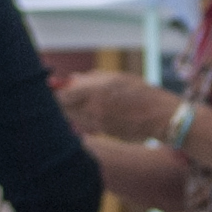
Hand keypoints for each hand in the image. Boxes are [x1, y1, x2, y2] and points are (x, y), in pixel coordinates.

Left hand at [54, 70, 172, 141]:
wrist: (161, 117)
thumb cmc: (140, 91)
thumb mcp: (116, 77)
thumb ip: (91, 78)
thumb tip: (70, 80)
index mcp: (94, 92)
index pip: (60, 96)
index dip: (52, 92)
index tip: (50, 87)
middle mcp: (93, 111)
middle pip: (63, 109)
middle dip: (59, 102)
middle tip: (61, 94)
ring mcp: (97, 125)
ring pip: (73, 119)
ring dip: (71, 110)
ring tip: (81, 101)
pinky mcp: (103, 134)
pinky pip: (86, 126)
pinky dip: (84, 119)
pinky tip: (95, 112)